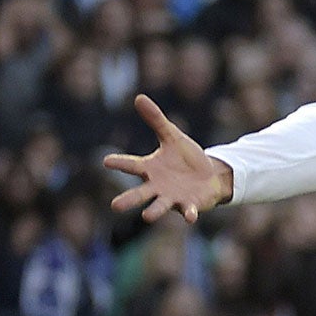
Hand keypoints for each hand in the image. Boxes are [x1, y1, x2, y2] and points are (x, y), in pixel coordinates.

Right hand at [103, 94, 233, 223]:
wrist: (209, 176)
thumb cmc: (186, 157)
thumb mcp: (172, 136)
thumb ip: (156, 120)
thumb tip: (139, 97)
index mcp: (150, 169)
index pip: (132, 165)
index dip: (120, 163)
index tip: (106, 161)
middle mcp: (158, 186)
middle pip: (140, 194)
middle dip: (129, 200)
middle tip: (115, 206)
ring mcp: (173, 197)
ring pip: (160, 206)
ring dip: (154, 211)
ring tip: (145, 217)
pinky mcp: (190, 205)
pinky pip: (188, 211)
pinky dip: (189, 213)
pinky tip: (191, 217)